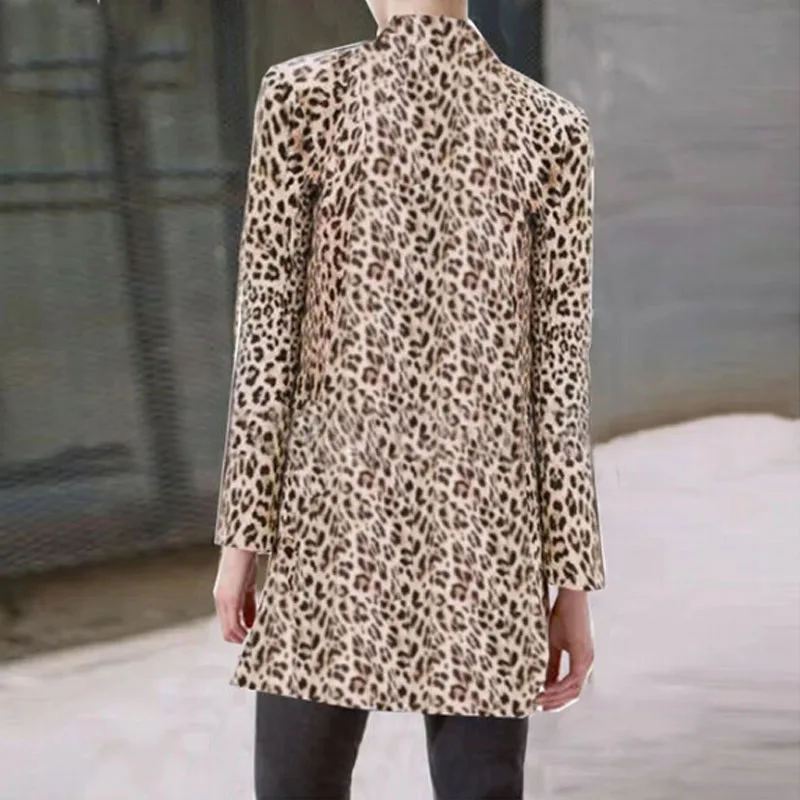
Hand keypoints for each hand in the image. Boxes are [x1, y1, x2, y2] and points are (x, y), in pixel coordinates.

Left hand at [213, 546, 257, 643]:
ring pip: (229, 631)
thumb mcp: (248, 585)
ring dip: (242, 638)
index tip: (253, 636)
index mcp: (224, 596)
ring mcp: (224, 601)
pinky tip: (252, 634)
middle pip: (227, 631)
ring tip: (255, 641)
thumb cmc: (246, 559)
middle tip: (255, 642)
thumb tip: (252, 620)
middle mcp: (220, 601)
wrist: (242, 545)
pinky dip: (242, 632)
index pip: (228, 623)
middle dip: (241, 639)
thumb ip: (249, 603)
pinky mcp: (230, 599)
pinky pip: (234, 624)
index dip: (240, 633)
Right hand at [535, 588, 594, 711]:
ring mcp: (586, 659)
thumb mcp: (553, 643)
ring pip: (574, 690)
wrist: (571, 596)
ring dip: (556, 697)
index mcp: (581, 660)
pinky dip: (558, 686)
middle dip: (556, 703)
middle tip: (538, 707)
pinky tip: (545, 688)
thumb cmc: (562, 614)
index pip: (571, 688)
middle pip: (574, 694)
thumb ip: (551, 663)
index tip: (540, 702)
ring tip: (538, 700)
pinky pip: (572, 679)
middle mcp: (587, 663)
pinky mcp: (583, 654)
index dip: (557, 698)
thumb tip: (544, 681)